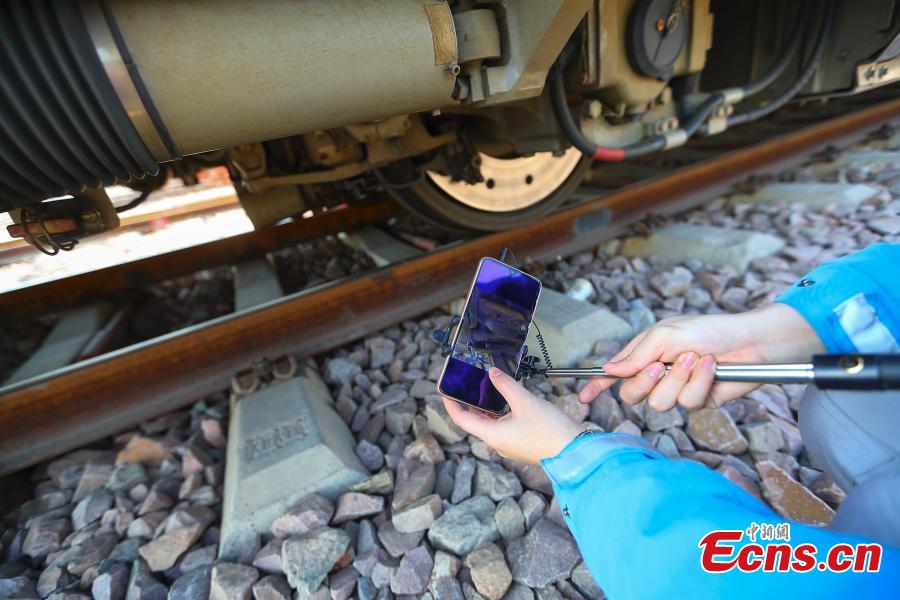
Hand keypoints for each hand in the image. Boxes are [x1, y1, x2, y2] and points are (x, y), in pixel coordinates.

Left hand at [442, 367, 582, 463]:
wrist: (575, 452)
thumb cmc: (550, 431)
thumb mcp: (524, 401)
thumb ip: (506, 385)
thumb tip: (491, 373)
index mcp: (492, 435)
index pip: (461, 418)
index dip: (450, 402)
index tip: (444, 389)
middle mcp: (497, 443)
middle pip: (475, 421)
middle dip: (469, 402)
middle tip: (465, 384)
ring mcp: (509, 445)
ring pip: (490, 424)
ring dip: (485, 407)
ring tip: (483, 388)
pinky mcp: (521, 444)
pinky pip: (503, 427)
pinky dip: (499, 413)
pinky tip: (506, 401)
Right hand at [578, 303, 823, 411]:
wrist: (750, 342)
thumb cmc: (709, 330)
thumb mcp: (666, 335)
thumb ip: (636, 355)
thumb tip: (609, 370)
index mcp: (646, 353)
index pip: (615, 373)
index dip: (598, 385)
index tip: (583, 397)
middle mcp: (658, 373)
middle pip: (632, 394)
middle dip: (646, 381)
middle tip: (661, 365)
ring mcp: (677, 389)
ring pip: (660, 402)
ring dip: (679, 379)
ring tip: (696, 359)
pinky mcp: (698, 400)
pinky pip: (687, 403)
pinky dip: (699, 382)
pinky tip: (711, 368)